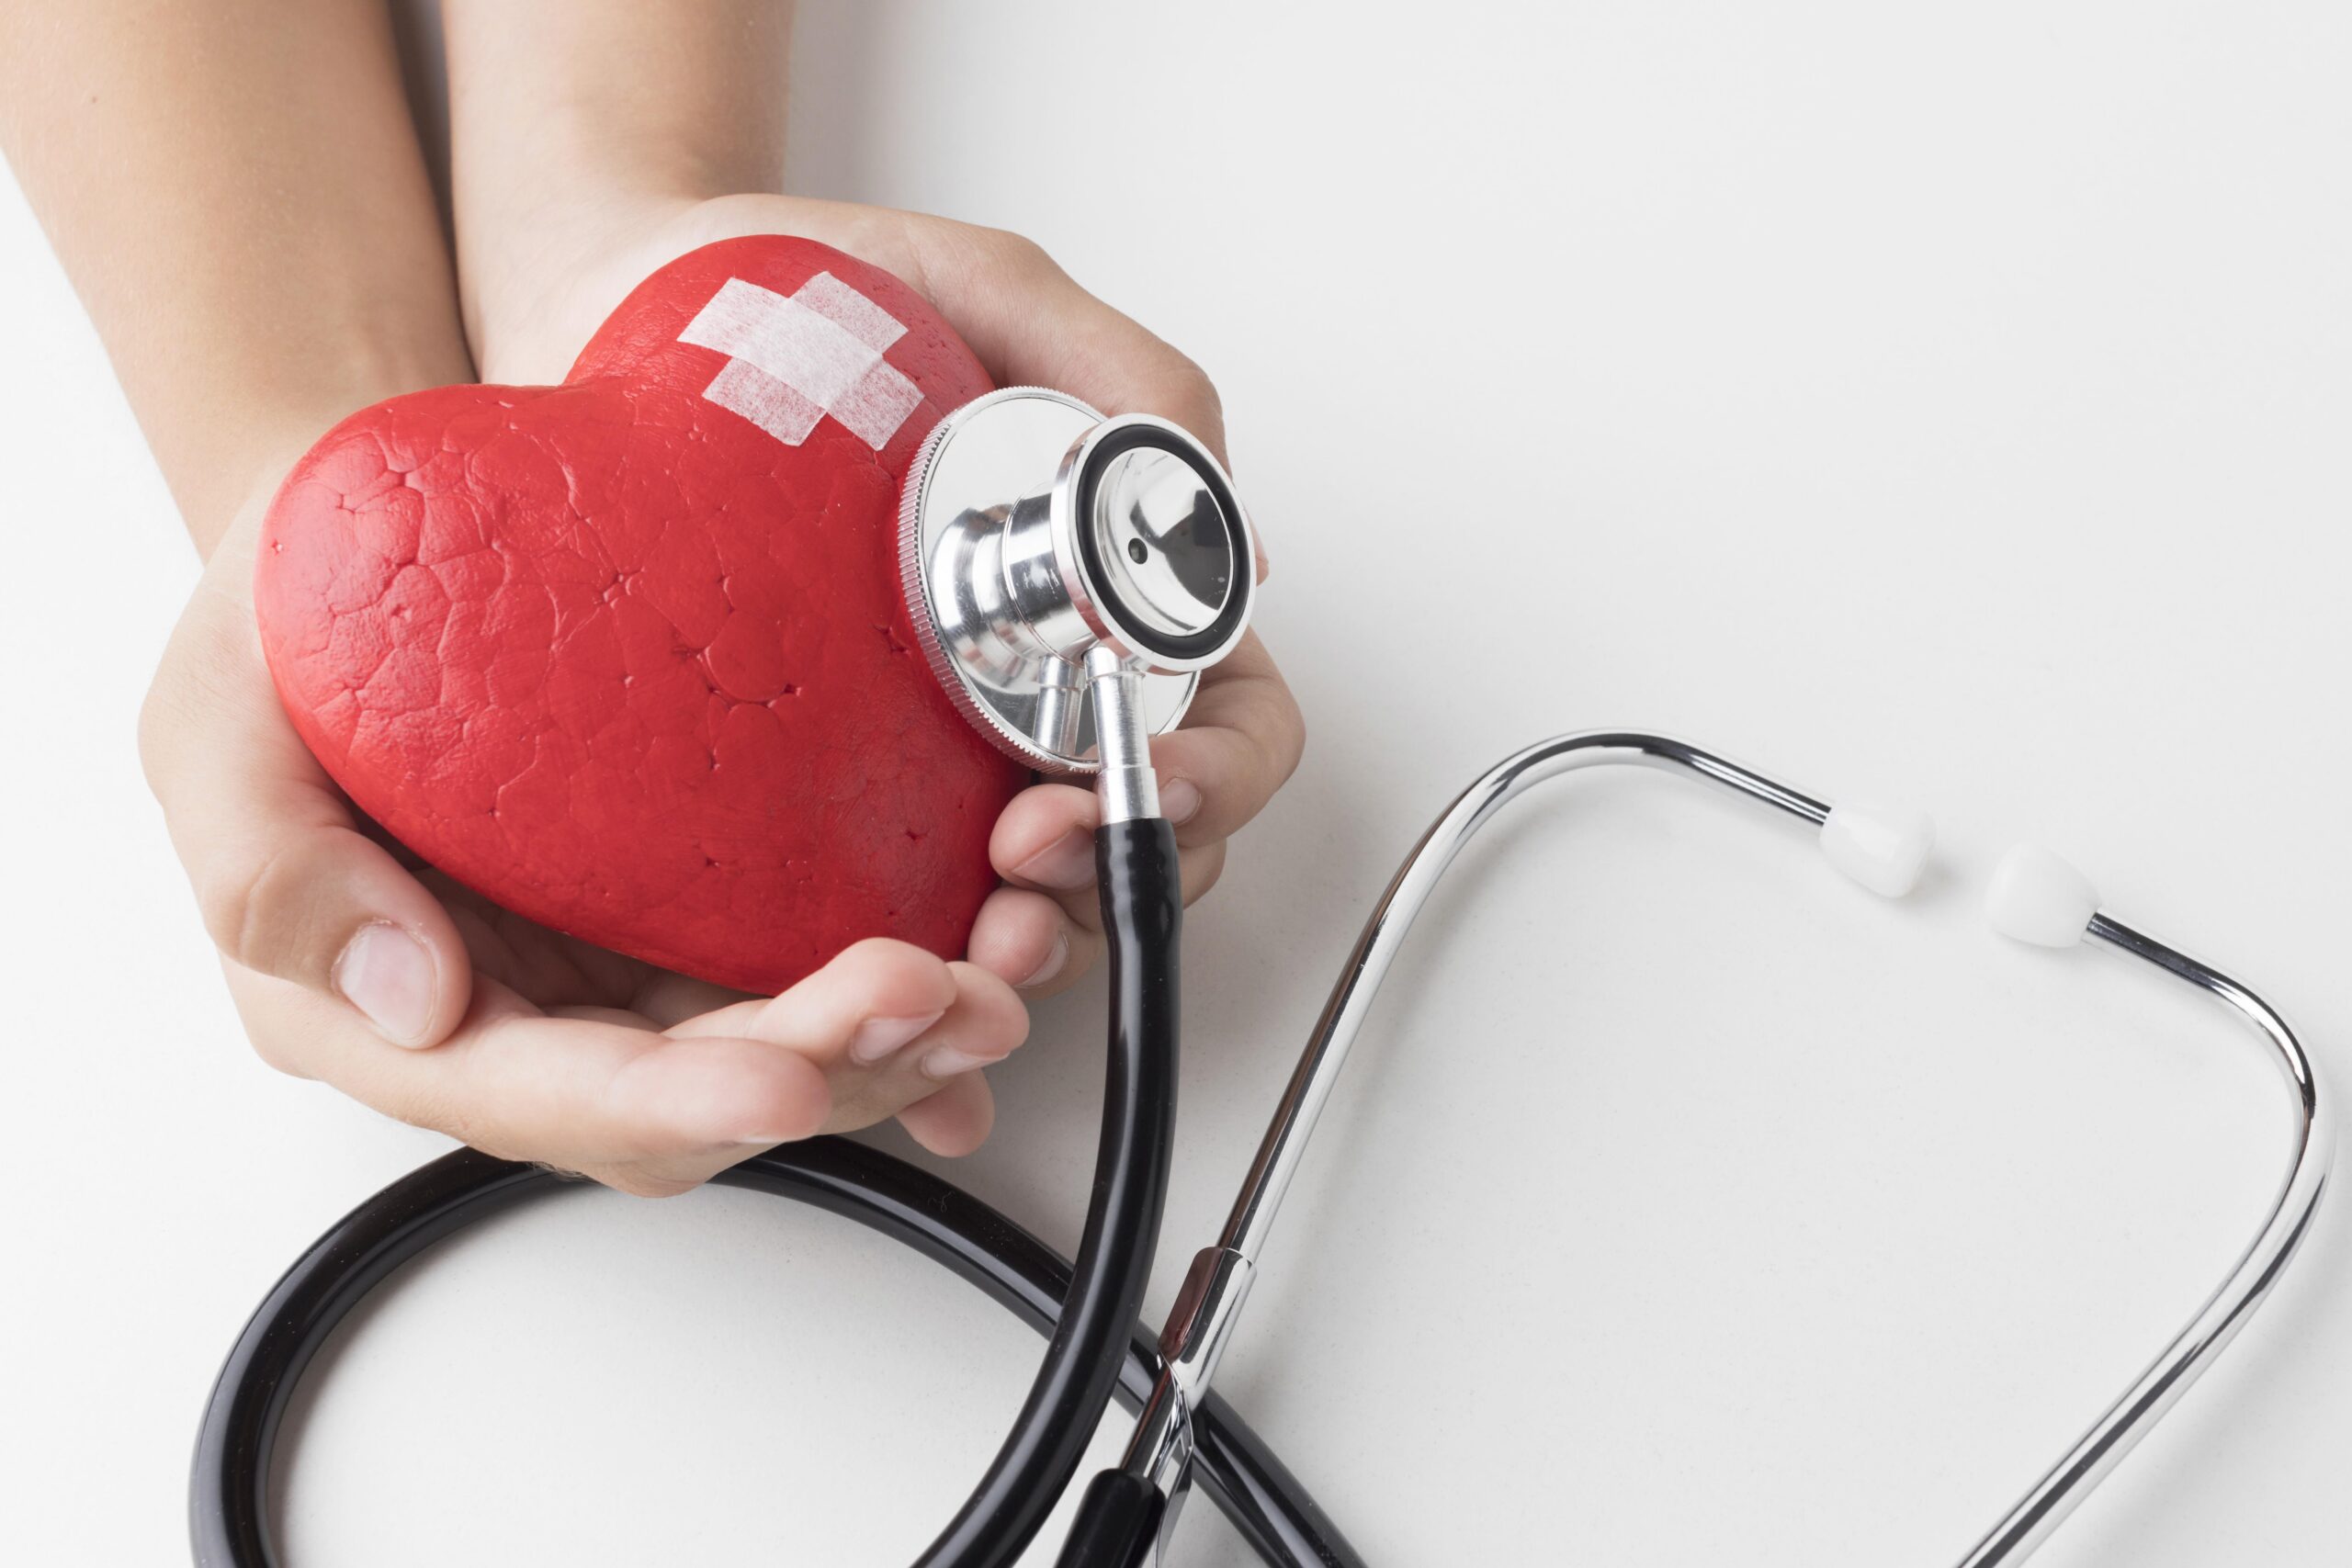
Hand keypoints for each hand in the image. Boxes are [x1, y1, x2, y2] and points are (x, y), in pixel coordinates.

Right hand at [141, 495, 1026, 1194]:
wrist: (373, 535)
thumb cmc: (284, 622)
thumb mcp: (215, 717)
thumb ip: (267, 865)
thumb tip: (407, 997)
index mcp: (392, 1007)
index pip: (543, 1093)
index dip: (670, 1099)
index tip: (782, 1075)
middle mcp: (525, 1013)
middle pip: (693, 1096)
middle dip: (828, 1071)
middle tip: (940, 999)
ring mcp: (623, 965)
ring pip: (780, 1052)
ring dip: (901, 1041)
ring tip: (1000, 976)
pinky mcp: (704, 905)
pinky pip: (819, 967)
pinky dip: (915, 972)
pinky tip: (995, 940)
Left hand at [466, 193, 1307, 1002]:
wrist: (608, 320)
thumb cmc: (807, 297)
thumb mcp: (986, 293)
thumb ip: (1119, 372)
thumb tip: (1221, 517)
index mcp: (1106, 599)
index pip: (1229, 722)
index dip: (1217, 774)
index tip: (1150, 777)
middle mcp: (1032, 694)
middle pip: (1146, 843)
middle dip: (1110, 888)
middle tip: (1029, 875)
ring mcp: (930, 763)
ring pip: (1034, 906)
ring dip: (1028, 949)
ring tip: (971, 948)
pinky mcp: (820, 809)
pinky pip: (895, 923)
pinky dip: (918, 983)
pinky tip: (896, 1003)